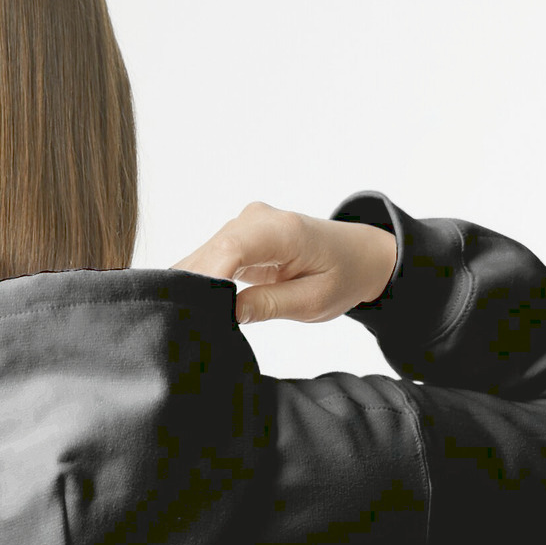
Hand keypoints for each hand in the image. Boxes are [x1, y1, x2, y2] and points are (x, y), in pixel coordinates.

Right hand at [174, 203, 396, 325]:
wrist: (358, 255)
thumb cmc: (342, 276)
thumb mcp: (313, 302)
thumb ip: (269, 304)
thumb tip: (228, 311)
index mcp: (285, 231)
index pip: (231, 249)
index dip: (207, 279)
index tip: (195, 311)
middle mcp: (259, 218)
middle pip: (211, 252)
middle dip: (195, 288)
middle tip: (186, 326)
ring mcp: (245, 223)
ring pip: (204, 255)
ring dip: (195, 285)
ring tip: (191, 319)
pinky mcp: (238, 235)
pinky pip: (210, 256)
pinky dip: (202, 280)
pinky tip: (199, 303)